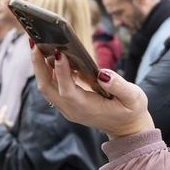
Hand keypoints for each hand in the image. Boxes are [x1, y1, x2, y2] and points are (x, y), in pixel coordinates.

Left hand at [31, 49, 154, 138]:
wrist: (126, 129)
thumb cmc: (131, 111)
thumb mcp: (133, 99)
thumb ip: (119, 87)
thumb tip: (103, 74)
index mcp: (86, 109)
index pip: (67, 90)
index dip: (61, 72)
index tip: (59, 52)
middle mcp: (71, 109)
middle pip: (47, 88)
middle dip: (39, 65)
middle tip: (35, 41)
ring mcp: (67, 107)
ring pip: (46, 86)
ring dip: (40, 65)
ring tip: (37, 42)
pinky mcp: (67, 102)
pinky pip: (52, 85)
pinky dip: (47, 69)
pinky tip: (49, 52)